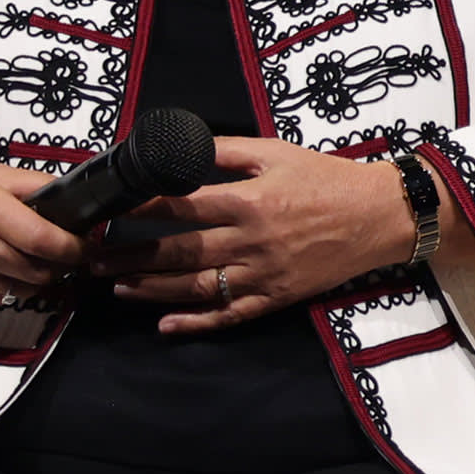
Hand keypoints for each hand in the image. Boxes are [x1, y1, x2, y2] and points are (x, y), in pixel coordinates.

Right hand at [0, 159, 84, 314]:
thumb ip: (28, 184)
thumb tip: (69, 194)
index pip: (45, 239)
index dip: (74, 247)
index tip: (86, 244)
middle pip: (39, 268)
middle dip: (60, 264)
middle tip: (64, 254)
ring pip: (22, 288)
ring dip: (36, 278)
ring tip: (32, 260)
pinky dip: (8, 287)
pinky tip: (0, 269)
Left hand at [109, 137, 426, 335]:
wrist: (381, 216)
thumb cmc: (328, 179)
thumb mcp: (276, 153)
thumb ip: (224, 151)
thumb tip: (176, 148)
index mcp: (249, 201)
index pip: (179, 205)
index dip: (137, 208)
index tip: (106, 211)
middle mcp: (252, 241)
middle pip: (178, 252)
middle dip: (130, 255)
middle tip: (93, 258)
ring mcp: (263, 274)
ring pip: (196, 287)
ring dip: (151, 289)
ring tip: (117, 286)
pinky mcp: (277, 296)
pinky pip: (230, 314)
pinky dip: (196, 323)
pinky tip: (165, 325)